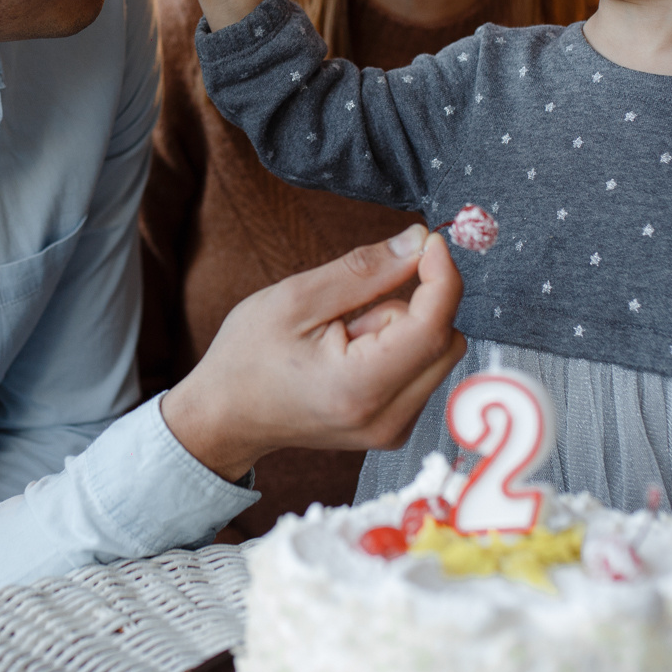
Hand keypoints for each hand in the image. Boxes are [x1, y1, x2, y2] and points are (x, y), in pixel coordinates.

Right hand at [161, 224, 466, 480]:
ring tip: (342, 338)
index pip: (433, 327)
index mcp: (359, 387)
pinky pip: (422, 370)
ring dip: (401, 331)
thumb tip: (418, 242)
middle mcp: (386, 419)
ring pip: (436, 354)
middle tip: (354, 308)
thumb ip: (365, 270)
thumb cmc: (248, 357)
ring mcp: (392, 430)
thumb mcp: (296, 299)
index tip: (429, 241)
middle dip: (414, 307)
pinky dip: (398, 351)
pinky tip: (352, 357)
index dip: (441, 276)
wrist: (226, 416)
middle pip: (445, 340)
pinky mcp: (393, 428)